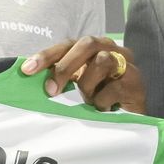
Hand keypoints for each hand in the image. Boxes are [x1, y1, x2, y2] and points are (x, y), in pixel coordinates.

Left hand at [22, 36, 143, 112]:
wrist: (130, 119)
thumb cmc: (100, 99)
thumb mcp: (77, 85)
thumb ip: (61, 76)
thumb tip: (30, 75)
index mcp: (95, 47)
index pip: (68, 43)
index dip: (47, 55)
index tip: (27, 70)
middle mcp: (112, 49)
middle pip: (87, 44)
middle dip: (65, 66)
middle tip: (51, 90)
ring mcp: (128, 65)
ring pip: (102, 61)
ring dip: (88, 85)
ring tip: (88, 101)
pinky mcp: (136, 83)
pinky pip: (113, 88)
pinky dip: (101, 101)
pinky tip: (102, 109)